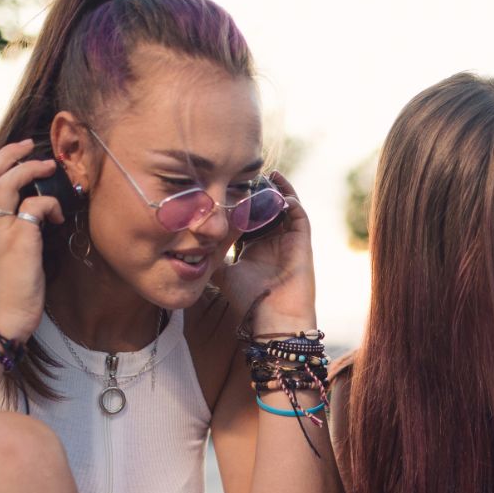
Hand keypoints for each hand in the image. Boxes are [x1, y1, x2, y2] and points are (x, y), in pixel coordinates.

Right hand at [0, 139, 62, 342]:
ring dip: (28, 169)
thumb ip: (14, 237)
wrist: (2, 318)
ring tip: (48, 166)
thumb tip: (36, 223)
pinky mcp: (20, 241)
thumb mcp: (7, 259)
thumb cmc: (9, 294)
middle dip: (8, 154)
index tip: (17, 155)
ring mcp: (2, 232)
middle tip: (29, 145)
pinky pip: (35, 206)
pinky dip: (50, 204)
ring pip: (6, 183)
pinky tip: (59, 216)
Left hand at [218, 171, 316, 334]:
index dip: (241, 203)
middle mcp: (274, 243)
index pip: (250, 219)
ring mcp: (289, 242)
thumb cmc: (249, 300)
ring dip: (277, 191)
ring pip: (286, 208)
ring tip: (266, 174)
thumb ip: (212, 258)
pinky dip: (291, 200)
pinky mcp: (302, 243)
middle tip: (247, 173)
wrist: (273, 319)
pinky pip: (299, 215)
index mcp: (256, 249)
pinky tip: (279, 189)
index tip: (228, 187)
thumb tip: (190, 247)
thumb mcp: (223, 274)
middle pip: (268, 209)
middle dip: (259, 192)